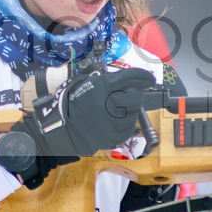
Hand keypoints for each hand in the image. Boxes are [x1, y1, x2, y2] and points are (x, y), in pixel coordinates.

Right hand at [8, 67, 155, 187]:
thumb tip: (124, 80)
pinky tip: (120, 123)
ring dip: (131, 111)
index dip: (143, 76)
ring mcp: (113, 120)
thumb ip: (105, 80)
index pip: (131, 76)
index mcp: (103, 85)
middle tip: (130, 97)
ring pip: (134, 113)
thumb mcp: (86, 83)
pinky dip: (128, 126)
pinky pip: (130, 129)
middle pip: (136, 96)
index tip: (149, 78)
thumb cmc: (70, 104)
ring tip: (120, 112)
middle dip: (136, 96)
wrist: (62, 128)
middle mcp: (111, 101)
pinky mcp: (113, 135)